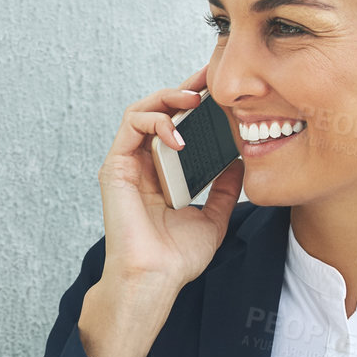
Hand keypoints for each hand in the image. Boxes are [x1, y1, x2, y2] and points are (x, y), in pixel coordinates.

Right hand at [96, 65, 243, 290]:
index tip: (222, 90)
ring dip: (168, 97)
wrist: (155, 278)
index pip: (178, 127)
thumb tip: (241, 159)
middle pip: (160, 111)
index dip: (197, 103)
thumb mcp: (214, 216)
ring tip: (194, 99)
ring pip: (142, 110)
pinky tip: (178, 132)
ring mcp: (127, 164)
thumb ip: (224, 188)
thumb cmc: (177, 257)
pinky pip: (132, 125)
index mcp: (163, 174)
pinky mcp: (116, 166)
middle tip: (211, 77)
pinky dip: (156, 120)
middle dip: (184, 88)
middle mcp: (142, 164)